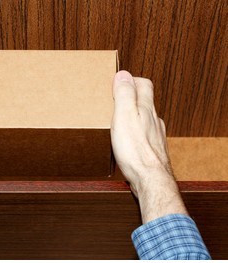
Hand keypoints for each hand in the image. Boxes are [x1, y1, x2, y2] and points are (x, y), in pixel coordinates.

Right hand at [111, 70, 186, 222]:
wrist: (150, 178)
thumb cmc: (136, 150)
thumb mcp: (124, 116)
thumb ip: (124, 94)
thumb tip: (123, 75)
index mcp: (145, 109)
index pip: (144, 84)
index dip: (131, 80)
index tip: (119, 82)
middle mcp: (154, 120)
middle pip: (145, 101)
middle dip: (131, 97)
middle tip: (116, 98)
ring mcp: (156, 135)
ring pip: (146, 118)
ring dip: (134, 115)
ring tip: (120, 118)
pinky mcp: (153, 150)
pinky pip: (145, 134)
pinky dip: (137, 132)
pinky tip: (129, 139)